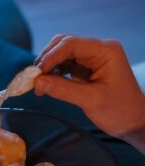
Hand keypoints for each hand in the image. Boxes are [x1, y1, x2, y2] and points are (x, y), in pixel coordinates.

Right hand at [34, 35, 144, 151]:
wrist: (132, 122)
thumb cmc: (118, 110)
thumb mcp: (90, 100)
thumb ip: (63, 90)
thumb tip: (37, 83)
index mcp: (105, 51)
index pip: (71, 44)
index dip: (51, 56)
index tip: (37, 74)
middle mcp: (97, 50)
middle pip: (64, 44)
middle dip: (46, 59)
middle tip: (34, 79)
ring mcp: (90, 59)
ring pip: (61, 54)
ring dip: (47, 67)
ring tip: (37, 84)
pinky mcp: (84, 70)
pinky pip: (63, 66)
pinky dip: (51, 74)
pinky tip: (44, 85)